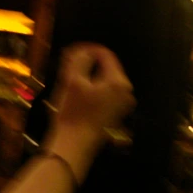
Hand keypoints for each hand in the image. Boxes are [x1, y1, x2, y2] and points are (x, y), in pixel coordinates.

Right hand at [42, 44, 135, 182]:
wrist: (74, 143)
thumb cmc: (73, 112)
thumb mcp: (72, 80)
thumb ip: (79, 58)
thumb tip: (82, 49)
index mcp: (118, 81)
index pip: (104, 53)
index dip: (86, 49)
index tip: (71, 51)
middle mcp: (125, 91)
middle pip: (105, 66)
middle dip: (87, 62)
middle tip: (68, 64)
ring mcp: (122, 103)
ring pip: (103, 78)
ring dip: (87, 74)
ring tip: (69, 78)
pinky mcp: (115, 111)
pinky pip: (104, 90)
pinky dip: (91, 86)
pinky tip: (76, 92)